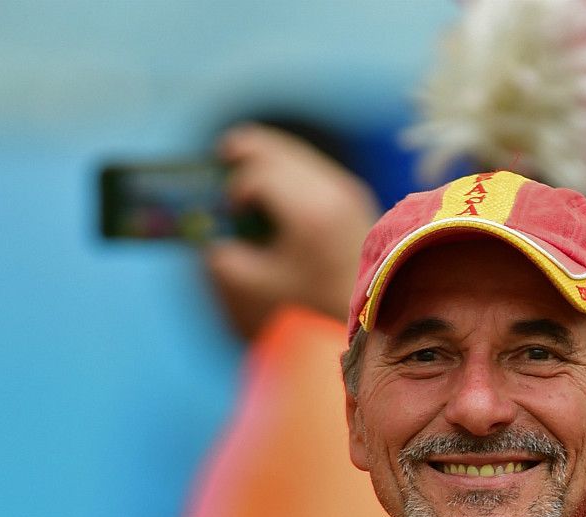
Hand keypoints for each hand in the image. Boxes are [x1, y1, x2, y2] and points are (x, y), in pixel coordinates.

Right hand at [202, 123, 377, 339]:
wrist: (375, 298)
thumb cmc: (318, 295)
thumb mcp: (268, 285)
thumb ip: (232, 265)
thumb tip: (210, 242)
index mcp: (307, 214)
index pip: (263, 178)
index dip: (239, 187)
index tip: (231, 209)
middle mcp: (328, 191)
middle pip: (281, 153)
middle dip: (250, 148)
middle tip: (224, 149)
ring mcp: (344, 187)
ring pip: (299, 154)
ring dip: (269, 151)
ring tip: (242, 149)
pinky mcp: (352, 189)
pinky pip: (314, 165)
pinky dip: (290, 164)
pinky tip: (274, 173)